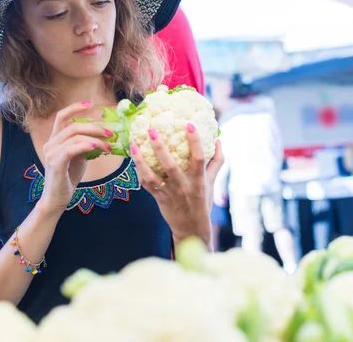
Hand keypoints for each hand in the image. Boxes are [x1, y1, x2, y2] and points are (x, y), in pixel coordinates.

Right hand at [39, 102, 111, 213]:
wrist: (57, 198)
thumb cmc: (68, 176)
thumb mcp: (79, 156)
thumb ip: (85, 144)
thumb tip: (102, 136)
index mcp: (55, 139)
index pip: (61, 116)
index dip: (74, 108)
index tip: (90, 104)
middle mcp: (51, 143)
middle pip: (73, 126)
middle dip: (94, 127)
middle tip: (110, 133)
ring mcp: (51, 153)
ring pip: (74, 136)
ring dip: (95, 139)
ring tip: (108, 146)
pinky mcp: (55, 163)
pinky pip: (71, 149)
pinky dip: (86, 145)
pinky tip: (97, 146)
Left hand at [130, 123, 224, 247]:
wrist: (192, 228)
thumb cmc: (203, 200)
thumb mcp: (212, 181)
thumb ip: (217, 161)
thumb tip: (218, 139)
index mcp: (199, 180)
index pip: (199, 158)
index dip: (195, 141)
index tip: (189, 124)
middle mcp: (184, 186)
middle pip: (171, 165)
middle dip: (160, 147)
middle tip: (152, 130)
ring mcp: (170, 194)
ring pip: (153, 176)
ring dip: (141, 161)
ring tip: (134, 144)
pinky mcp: (160, 199)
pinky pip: (147, 185)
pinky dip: (140, 172)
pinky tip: (134, 159)